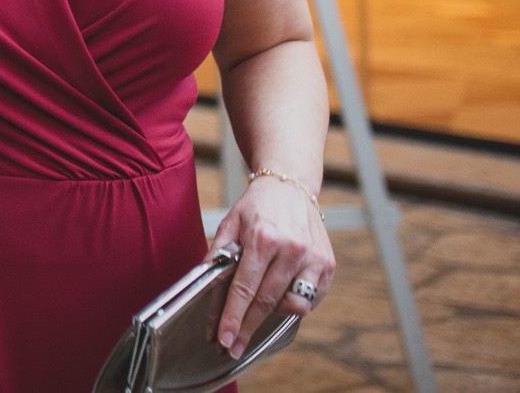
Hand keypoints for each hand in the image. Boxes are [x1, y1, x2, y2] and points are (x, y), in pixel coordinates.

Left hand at [209, 175, 334, 357]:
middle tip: (233, 346)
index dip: (233, 317)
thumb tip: (204, 280)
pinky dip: (294, 303)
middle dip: (247, 327)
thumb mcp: (231, 222)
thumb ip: (219, 251)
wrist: (291, 186)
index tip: (224, 337)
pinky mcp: (328, 265)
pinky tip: (279, 299)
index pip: (244, 288)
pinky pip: (311, 298)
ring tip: (255, 315)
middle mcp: (292, 249)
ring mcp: (314, 259)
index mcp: (263, 238)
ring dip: (272, 316)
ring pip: (292, 305)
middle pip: (266, 301)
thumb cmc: (257, 206)